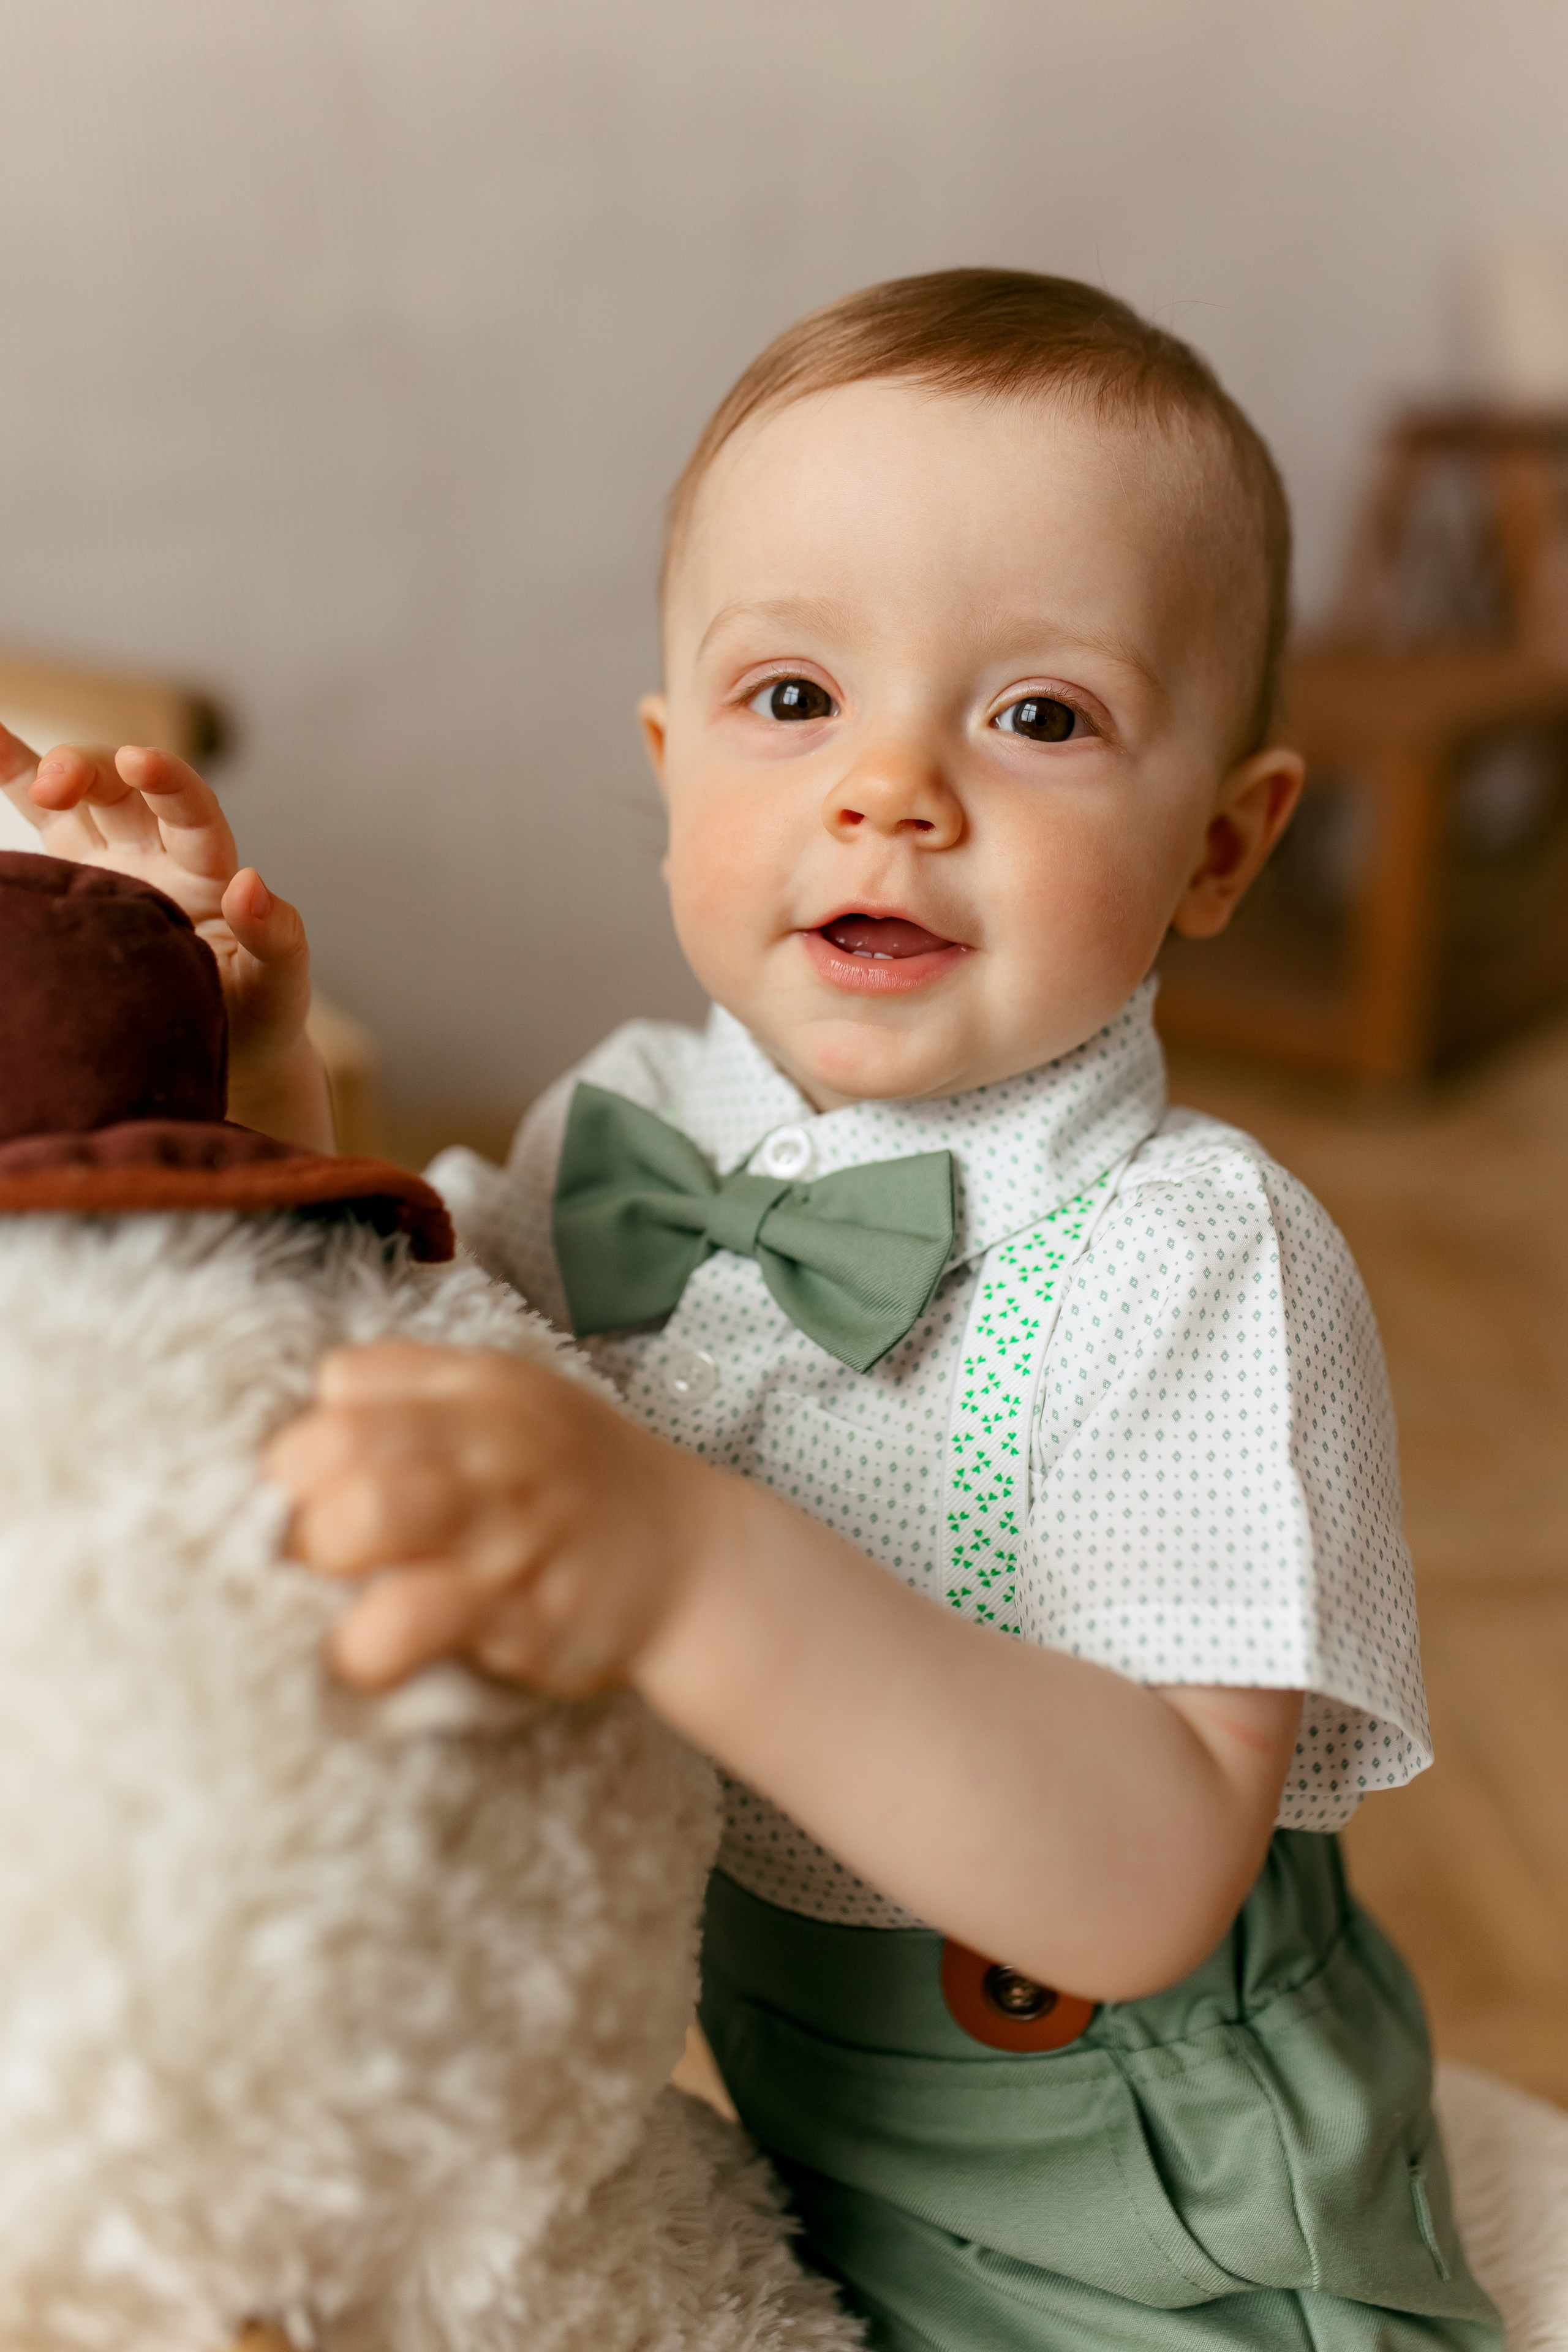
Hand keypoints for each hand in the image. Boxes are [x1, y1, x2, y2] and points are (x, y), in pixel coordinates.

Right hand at [0, 724, 331, 1147]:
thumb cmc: (258, 1012)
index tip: (140, 760)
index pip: (193, 812)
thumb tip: (249, 884)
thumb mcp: (279, 985)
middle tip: (57, 785)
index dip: (168, 782)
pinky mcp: (78, 884)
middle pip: (125, 791)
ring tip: (2, 749)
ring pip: (82, 800)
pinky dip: (16, 779)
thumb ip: (278, 938)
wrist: (228, 1044)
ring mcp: (116, 865)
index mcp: (211, 871)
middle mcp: (162, 855)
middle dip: (92, 772)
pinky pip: (46, 824)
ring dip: (47, 772)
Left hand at [267, 1343, 713, 1695]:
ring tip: (345, 1592)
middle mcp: (489, 1439)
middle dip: (297, 1507)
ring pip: (367, 1511)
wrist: (694, 1559)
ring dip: (325, 1560)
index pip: (344, 1382)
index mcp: (478, 1387)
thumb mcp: (514, 1402)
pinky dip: (367, 1644)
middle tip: (319, 1552)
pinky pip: (409, 1618)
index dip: (310, 1445)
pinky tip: (374, 1654)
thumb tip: (311, 1416)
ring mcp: (504, 1521)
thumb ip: (419, 1393)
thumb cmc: (580, 1484)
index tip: (319, 1496)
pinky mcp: (516, 1605)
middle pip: (337, 1442)